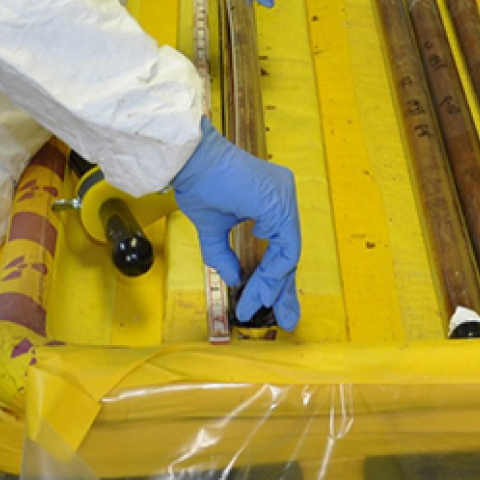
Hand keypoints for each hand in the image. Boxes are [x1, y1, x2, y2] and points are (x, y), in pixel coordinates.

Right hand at [171, 118, 300, 329]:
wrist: (191, 161)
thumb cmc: (199, 184)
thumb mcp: (213, 229)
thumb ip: (224, 255)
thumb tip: (235, 278)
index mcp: (270, 201)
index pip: (279, 246)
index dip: (271, 278)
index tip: (260, 303)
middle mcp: (283, 196)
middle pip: (288, 251)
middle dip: (283, 289)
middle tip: (286, 318)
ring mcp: (284, 197)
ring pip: (288, 252)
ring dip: (273, 284)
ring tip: (260, 306)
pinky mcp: (279, 202)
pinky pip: (285, 245)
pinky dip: (274, 270)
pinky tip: (262, 288)